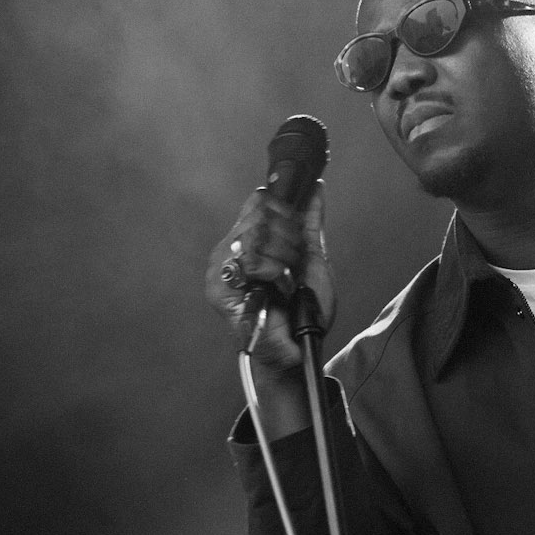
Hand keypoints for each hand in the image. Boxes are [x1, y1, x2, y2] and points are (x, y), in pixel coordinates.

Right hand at [206, 180, 335, 361]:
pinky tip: (279, 287)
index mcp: (248, 240)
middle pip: (260, 214)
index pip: (259, 201)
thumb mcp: (311, 260)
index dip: (284, 210)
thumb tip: (316, 188)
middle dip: (288, 238)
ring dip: (283, 257)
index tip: (298, 234)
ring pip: (256, 234)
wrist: (297, 347)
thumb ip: (310, 224)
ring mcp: (220, 267)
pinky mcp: (218, 286)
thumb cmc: (302, 310)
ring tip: (288, 280)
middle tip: (295, 264)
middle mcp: (230, 249)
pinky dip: (275, 271)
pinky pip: (251, 259)